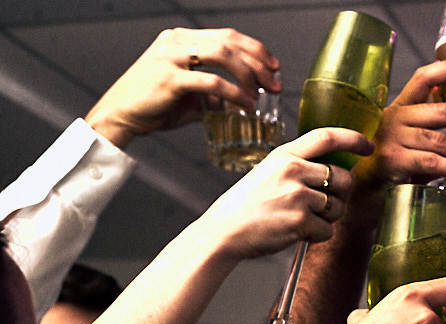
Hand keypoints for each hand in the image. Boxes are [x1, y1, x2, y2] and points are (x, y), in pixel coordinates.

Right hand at [84, 28, 280, 148]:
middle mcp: (176, 41)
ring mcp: (171, 57)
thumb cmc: (153, 104)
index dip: (255, 49)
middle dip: (259, 63)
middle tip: (275, 83)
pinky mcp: (169, 78)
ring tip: (261, 94)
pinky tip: (246, 105)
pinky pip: (211, 82)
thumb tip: (242, 101)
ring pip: (222, 55)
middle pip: (229, 42)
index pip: (228, 35)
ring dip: (249, 75)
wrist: (121, 116)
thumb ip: (214, 92)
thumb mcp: (189, 92)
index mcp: (181, 39)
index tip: (274, 67)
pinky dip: (234, 93)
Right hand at [198, 128, 372, 262]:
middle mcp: (292, 170)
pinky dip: (316, 236)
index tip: (368, 145)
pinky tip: (295, 232)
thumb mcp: (268, 172)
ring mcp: (297, 195)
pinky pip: (327, 230)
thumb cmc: (247, 205)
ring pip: (338, 207)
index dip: (353, 139)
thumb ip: (298, 167)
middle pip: (344, 178)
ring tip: (301, 219)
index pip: (326, 137)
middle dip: (342, 195)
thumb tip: (334, 172)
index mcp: (284, 155)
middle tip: (323, 205)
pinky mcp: (300, 220)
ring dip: (328, 218)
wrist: (224, 231)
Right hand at [353, 60, 445, 192]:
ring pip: (441, 141)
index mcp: (402, 106)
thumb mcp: (415, 142)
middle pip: (442, 112)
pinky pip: (432, 162)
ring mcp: (393, 138)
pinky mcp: (393, 161)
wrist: (365, 188)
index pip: (424, 78)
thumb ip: (440, 135)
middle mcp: (395, 117)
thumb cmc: (397, 163)